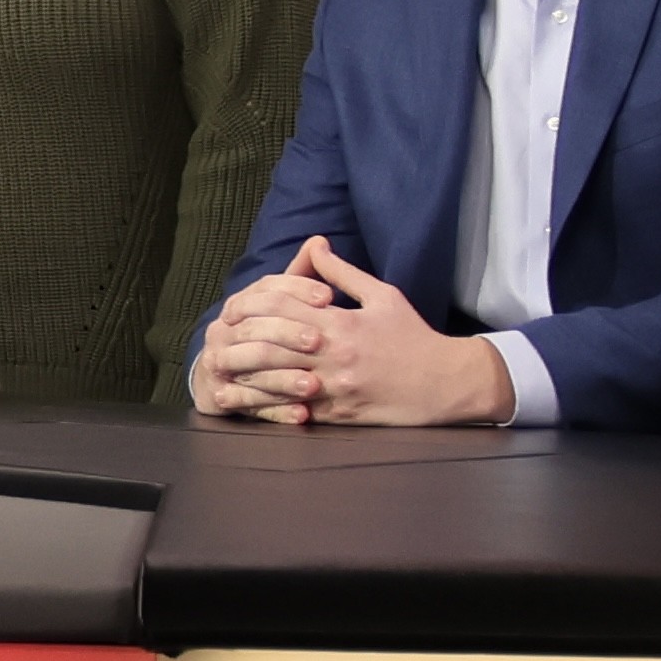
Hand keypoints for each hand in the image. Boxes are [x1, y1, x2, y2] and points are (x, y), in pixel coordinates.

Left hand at [189, 238, 506, 426]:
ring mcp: (333, 389)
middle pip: (270, 346)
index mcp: (340, 324)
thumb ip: (343, 274)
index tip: (232, 308)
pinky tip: (247, 401)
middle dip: (239, 342)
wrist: (445, 383)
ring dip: (244, 376)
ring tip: (219, 372)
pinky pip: (294, 410)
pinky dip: (267, 404)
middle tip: (214, 341)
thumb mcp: (383, 296)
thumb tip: (315, 245)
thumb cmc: (413, 337)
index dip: (252, 306)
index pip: (283, 308)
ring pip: (276, 381)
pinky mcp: (337, 414)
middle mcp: (332, 356)